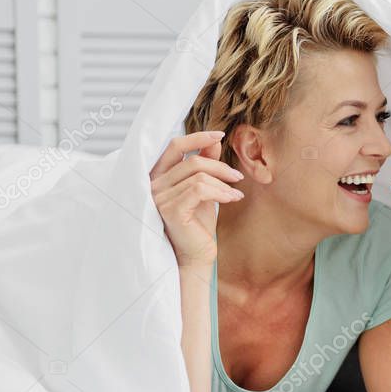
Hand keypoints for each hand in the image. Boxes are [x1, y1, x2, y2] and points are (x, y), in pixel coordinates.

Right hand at [150, 131, 244, 267]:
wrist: (195, 257)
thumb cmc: (197, 225)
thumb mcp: (203, 189)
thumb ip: (204, 165)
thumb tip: (214, 141)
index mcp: (157, 176)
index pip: (174, 146)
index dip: (198, 138)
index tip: (220, 135)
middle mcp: (152, 185)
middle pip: (192, 161)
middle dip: (220, 166)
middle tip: (237, 178)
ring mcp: (158, 197)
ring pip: (199, 176)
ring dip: (223, 183)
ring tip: (235, 193)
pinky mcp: (170, 209)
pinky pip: (200, 189)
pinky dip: (221, 192)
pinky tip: (231, 199)